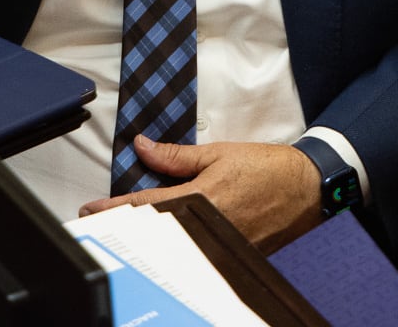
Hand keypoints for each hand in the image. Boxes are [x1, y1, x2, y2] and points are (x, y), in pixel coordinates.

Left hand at [78, 136, 324, 250]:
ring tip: (121, 230)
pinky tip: (161, 240)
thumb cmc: (267, 168)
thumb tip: (143, 147)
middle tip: (95, 224)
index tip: (90, 210)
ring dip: (146, 236)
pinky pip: (194, 248)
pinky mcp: (228, 251)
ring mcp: (217, 242)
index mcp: (201, 198)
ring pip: (172, 242)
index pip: (147, 204)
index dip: (114, 208)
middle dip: (123, 226)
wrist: (307, 189)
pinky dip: (174, 243)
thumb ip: (176, 155)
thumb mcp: (219, 153)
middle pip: (153, 230)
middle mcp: (206, 225)